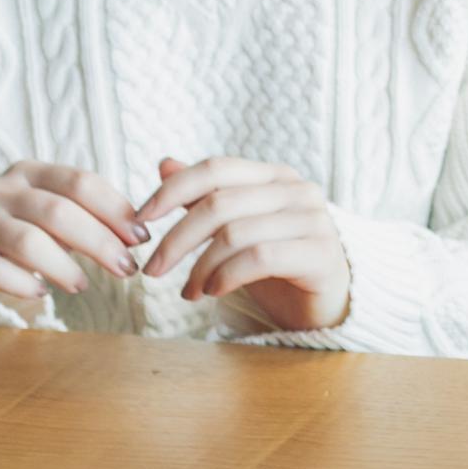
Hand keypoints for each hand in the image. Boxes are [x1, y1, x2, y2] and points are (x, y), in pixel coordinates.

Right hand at [0, 161, 144, 306]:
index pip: (80, 182)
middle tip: (126, 269)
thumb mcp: (48, 214)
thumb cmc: (16, 232)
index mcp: (29, 172)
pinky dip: (23, 283)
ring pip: (28, 241)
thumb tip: (136, 235)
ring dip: (64, 267)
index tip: (141, 238)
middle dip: (100, 242)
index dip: (116, 209)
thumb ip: (86, 216)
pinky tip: (41, 293)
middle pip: (59, 212)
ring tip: (83, 286)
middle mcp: (0, 189)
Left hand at [136, 156, 351, 333]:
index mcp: (274, 176)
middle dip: (176, 239)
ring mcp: (313, 219)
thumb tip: (165, 164)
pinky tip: (213, 292)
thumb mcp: (236, 229)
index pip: (216, 168)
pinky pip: (259, 258)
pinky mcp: (321, 253)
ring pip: (235, 233)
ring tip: (187, 291)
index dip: (173, 190)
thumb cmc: (278, 264)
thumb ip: (205, 196)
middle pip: (219, 203)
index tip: (141, 219)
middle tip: (152, 270)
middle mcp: (297, 189)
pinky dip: (227, 276)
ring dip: (199, 267)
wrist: (326, 303)